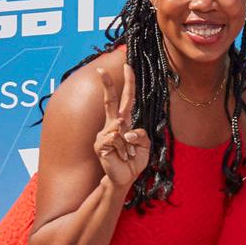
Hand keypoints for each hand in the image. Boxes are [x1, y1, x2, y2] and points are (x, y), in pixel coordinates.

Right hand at [95, 63, 149, 190]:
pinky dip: (122, 149)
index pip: (126, 100)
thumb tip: (124, 128)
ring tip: (127, 155)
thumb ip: (141, 134)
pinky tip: (120, 156)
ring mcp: (104, 134)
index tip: (127, 67)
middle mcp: (112, 125)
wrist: (125, 177)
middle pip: (110, 101)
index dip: (128, 84)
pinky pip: (114, 139)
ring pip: (120, 129)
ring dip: (129, 145)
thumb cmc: (134, 160)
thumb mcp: (145, 146)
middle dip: (106, 85)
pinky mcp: (100, 144)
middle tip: (100, 70)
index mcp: (124, 123)